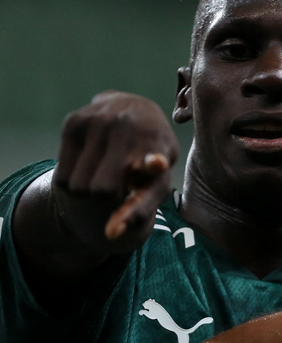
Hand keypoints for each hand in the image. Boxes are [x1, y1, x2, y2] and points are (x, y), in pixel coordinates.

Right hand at [51, 91, 180, 252]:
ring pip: (77, 186)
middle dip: (107, 198)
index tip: (156, 163)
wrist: (136, 108)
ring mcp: (99, 122)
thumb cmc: (152, 158)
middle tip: (118, 183)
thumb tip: (110, 234)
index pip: (151, 165)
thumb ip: (140, 209)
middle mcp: (128, 130)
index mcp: (157, 147)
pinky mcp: (74, 121)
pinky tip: (90, 162)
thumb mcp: (157, 183)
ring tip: (105, 171)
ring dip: (88, 189)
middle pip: (100, 192)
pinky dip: (73, 179)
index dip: (153, 164)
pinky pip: (63, 173)